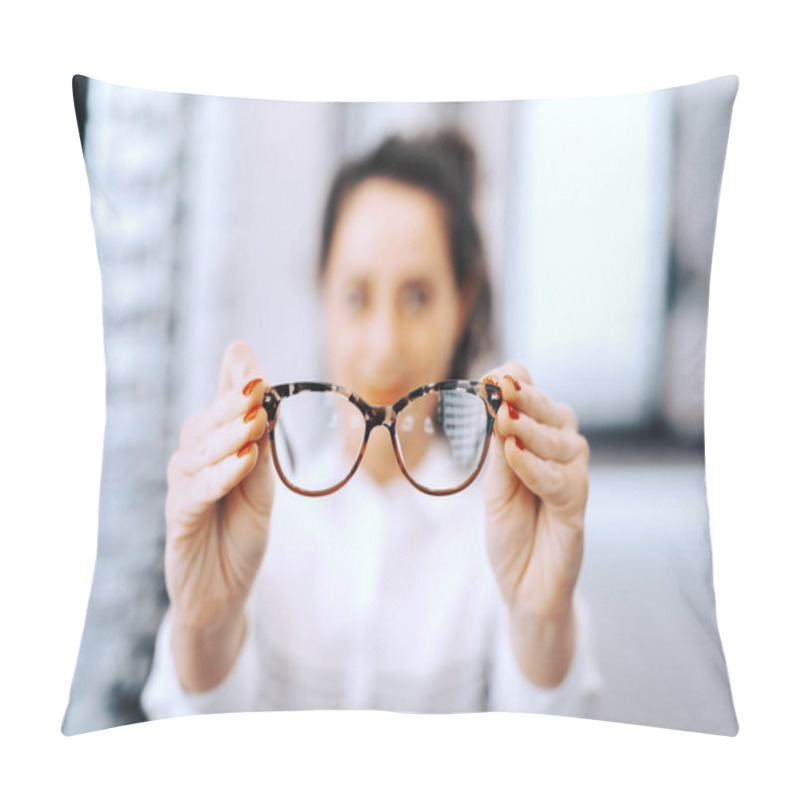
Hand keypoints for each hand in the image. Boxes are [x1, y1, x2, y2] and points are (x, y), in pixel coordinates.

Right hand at [164, 340, 274, 688]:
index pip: (219, 406)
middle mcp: (191, 462)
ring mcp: (182, 489)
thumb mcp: (261, 487)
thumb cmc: (241, 533)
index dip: (231, 380)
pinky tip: (242, 461)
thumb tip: (266, 397)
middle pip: (204, 423)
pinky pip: (196, 491)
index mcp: (212, 449)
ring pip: (198, 452)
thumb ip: (261, 445)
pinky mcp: (178, 519)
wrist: (224, 591)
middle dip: (232, 402)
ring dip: (229, 433)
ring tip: (256, 420)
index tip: (246, 357)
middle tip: (258, 386)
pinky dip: (220, 474)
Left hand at [482, 363, 589, 682]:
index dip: (520, 385)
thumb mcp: (495, 488)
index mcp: (540, 445)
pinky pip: (564, 482)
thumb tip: (494, 400)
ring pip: (564, 443)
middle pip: (556, 414)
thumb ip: (499, 450)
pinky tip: (515, 456)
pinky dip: (537, 467)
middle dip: (529, 398)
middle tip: (502, 387)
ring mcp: (573, 482)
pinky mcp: (577, 511)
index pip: (537, 402)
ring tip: (503, 419)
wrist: (524, 588)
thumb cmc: (511, 533)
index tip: (494, 375)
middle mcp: (562, 457)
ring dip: (531, 429)